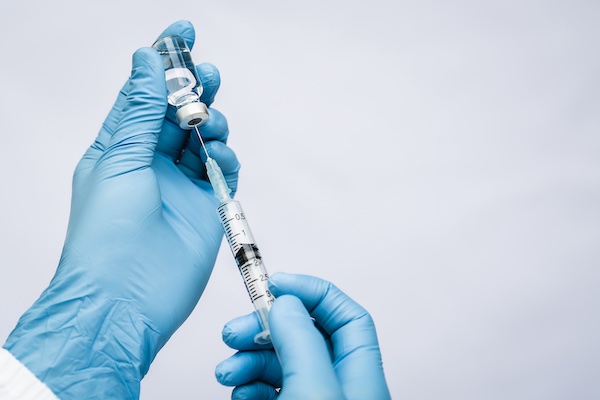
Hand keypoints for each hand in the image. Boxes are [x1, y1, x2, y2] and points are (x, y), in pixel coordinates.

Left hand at [3, 20, 237, 398]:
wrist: (127, 297)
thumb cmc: (107, 234)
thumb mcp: (120, 159)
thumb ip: (141, 110)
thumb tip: (146, 60)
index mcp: (120, 147)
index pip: (144, 92)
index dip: (163, 60)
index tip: (184, 30)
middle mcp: (151, 163)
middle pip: (179, 111)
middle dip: (195, 88)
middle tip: (208, 73)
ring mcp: (181, 185)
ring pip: (205, 137)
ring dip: (213, 121)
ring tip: (212, 120)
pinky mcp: (206, 206)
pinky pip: (224, 169)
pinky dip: (227, 156)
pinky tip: (222, 155)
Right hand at [216, 273, 390, 399]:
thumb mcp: (313, 390)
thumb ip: (301, 341)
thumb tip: (286, 302)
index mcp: (360, 376)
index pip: (346, 316)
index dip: (312, 292)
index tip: (274, 283)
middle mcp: (339, 387)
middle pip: (304, 338)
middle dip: (264, 328)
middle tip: (233, 332)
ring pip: (281, 365)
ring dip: (248, 360)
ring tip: (226, 371)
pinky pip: (268, 391)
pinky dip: (249, 386)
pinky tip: (238, 393)